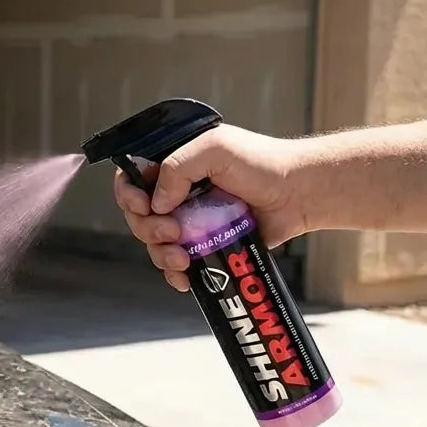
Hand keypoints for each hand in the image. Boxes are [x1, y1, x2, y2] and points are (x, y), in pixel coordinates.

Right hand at [113, 124, 312, 290]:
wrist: (298, 195)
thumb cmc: (262, 164)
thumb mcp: (215, 149)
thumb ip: (178, 167)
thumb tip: (157, 202)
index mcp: (174, 165)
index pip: (132, 178)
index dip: (128, 195)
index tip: (143, 206)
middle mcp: (177, 193)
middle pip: (138, 216)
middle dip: (148, 228)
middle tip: (172, 230)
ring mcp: (190, 221)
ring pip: (155, 243)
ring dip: (160, 253)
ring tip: (182, 257)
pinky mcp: (205, 246)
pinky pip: (177, 264)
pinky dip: (175, 274)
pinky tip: (185, 277)